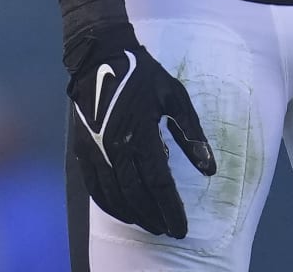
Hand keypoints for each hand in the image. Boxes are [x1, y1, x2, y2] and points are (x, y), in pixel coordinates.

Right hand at [66, 23, 215, 237]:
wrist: (100, 60)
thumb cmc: (145, 77)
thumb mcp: (176, 98)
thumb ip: (192, 135)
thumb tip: (210, 169)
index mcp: (140, 134)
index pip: (159, 183)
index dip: (171, 208)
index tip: (183, 227)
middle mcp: (115, 148)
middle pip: (136, 195)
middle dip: (155, 217)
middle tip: (170, 231)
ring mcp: (95, 152)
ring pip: (114, 196)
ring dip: (134, 214)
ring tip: (152, 224)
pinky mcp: (82, 152)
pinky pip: (95, 188)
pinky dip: (110, 205)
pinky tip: (124, 211)